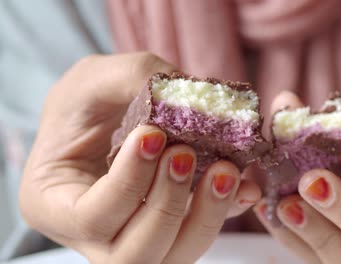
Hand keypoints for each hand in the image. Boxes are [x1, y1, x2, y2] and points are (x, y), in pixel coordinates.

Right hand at [19, 53, 260, 262]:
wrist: (101, 114)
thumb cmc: (87, 100)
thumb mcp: (96, 79)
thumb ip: (138, 80)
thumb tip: (197, 101)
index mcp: (54, 204)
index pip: (90, 217)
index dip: (129, 182)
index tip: (153, 134)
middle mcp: (93, 235)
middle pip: (135, 255)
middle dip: (169, 205)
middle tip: (187, 153)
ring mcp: (132, 237)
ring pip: (173, 255)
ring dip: (205, 214)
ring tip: (224, 169)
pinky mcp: (169, 228)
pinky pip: (199, 235)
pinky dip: (224, 212)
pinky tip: (243, 186)